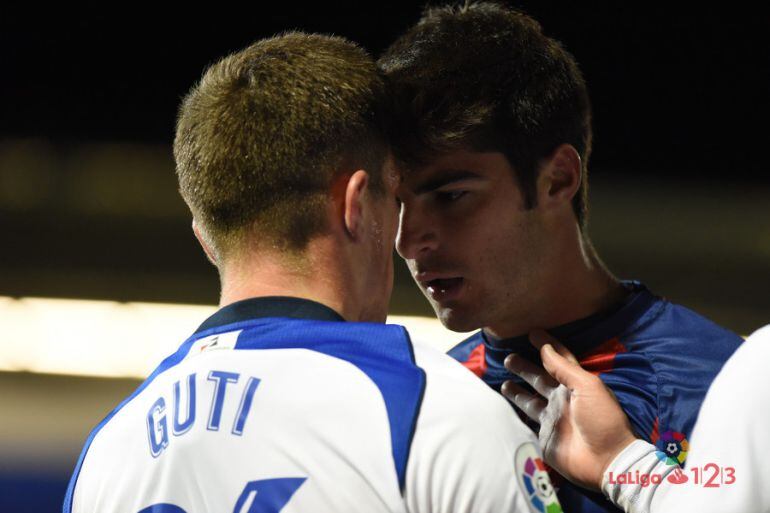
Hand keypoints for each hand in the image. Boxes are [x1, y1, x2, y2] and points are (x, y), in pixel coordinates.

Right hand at [501, 329, 637, 490]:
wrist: (606, 460)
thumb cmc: (602, 419)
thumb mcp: (587, 387)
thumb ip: (564, 368)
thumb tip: (545, 347)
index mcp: (575, 384)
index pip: (558, 360)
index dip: (546, 346)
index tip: (532, 333)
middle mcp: (561, 399)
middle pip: (539, 378)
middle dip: (524, 367)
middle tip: (508, 357)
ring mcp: (551, 418)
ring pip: (529, 399)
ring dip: (517, 390)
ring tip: (503, 381)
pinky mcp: (543, 436)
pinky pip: (524, 421)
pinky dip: (514, 414)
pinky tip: (503, 407)